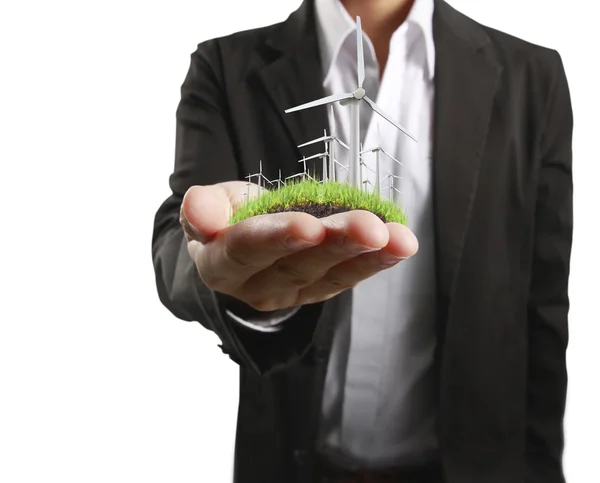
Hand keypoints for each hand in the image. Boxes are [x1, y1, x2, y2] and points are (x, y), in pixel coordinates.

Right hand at [180, 181, 418, 310]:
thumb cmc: (227, 218)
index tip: (309, 225)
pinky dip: (377, 261)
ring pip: (331, 275)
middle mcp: (257, 287)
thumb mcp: (210, 204)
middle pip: (298, 265)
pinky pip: (350, 278)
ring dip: (368, 256)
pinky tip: (401, 245)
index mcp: (222, 264)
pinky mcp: (320, 289)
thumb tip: (201, 214)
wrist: (239, 242)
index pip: (245, 251)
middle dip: (337, 244)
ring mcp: (293, 293)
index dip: (277, 238)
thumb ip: (203, 207)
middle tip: (371, 229)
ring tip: (399, 239)